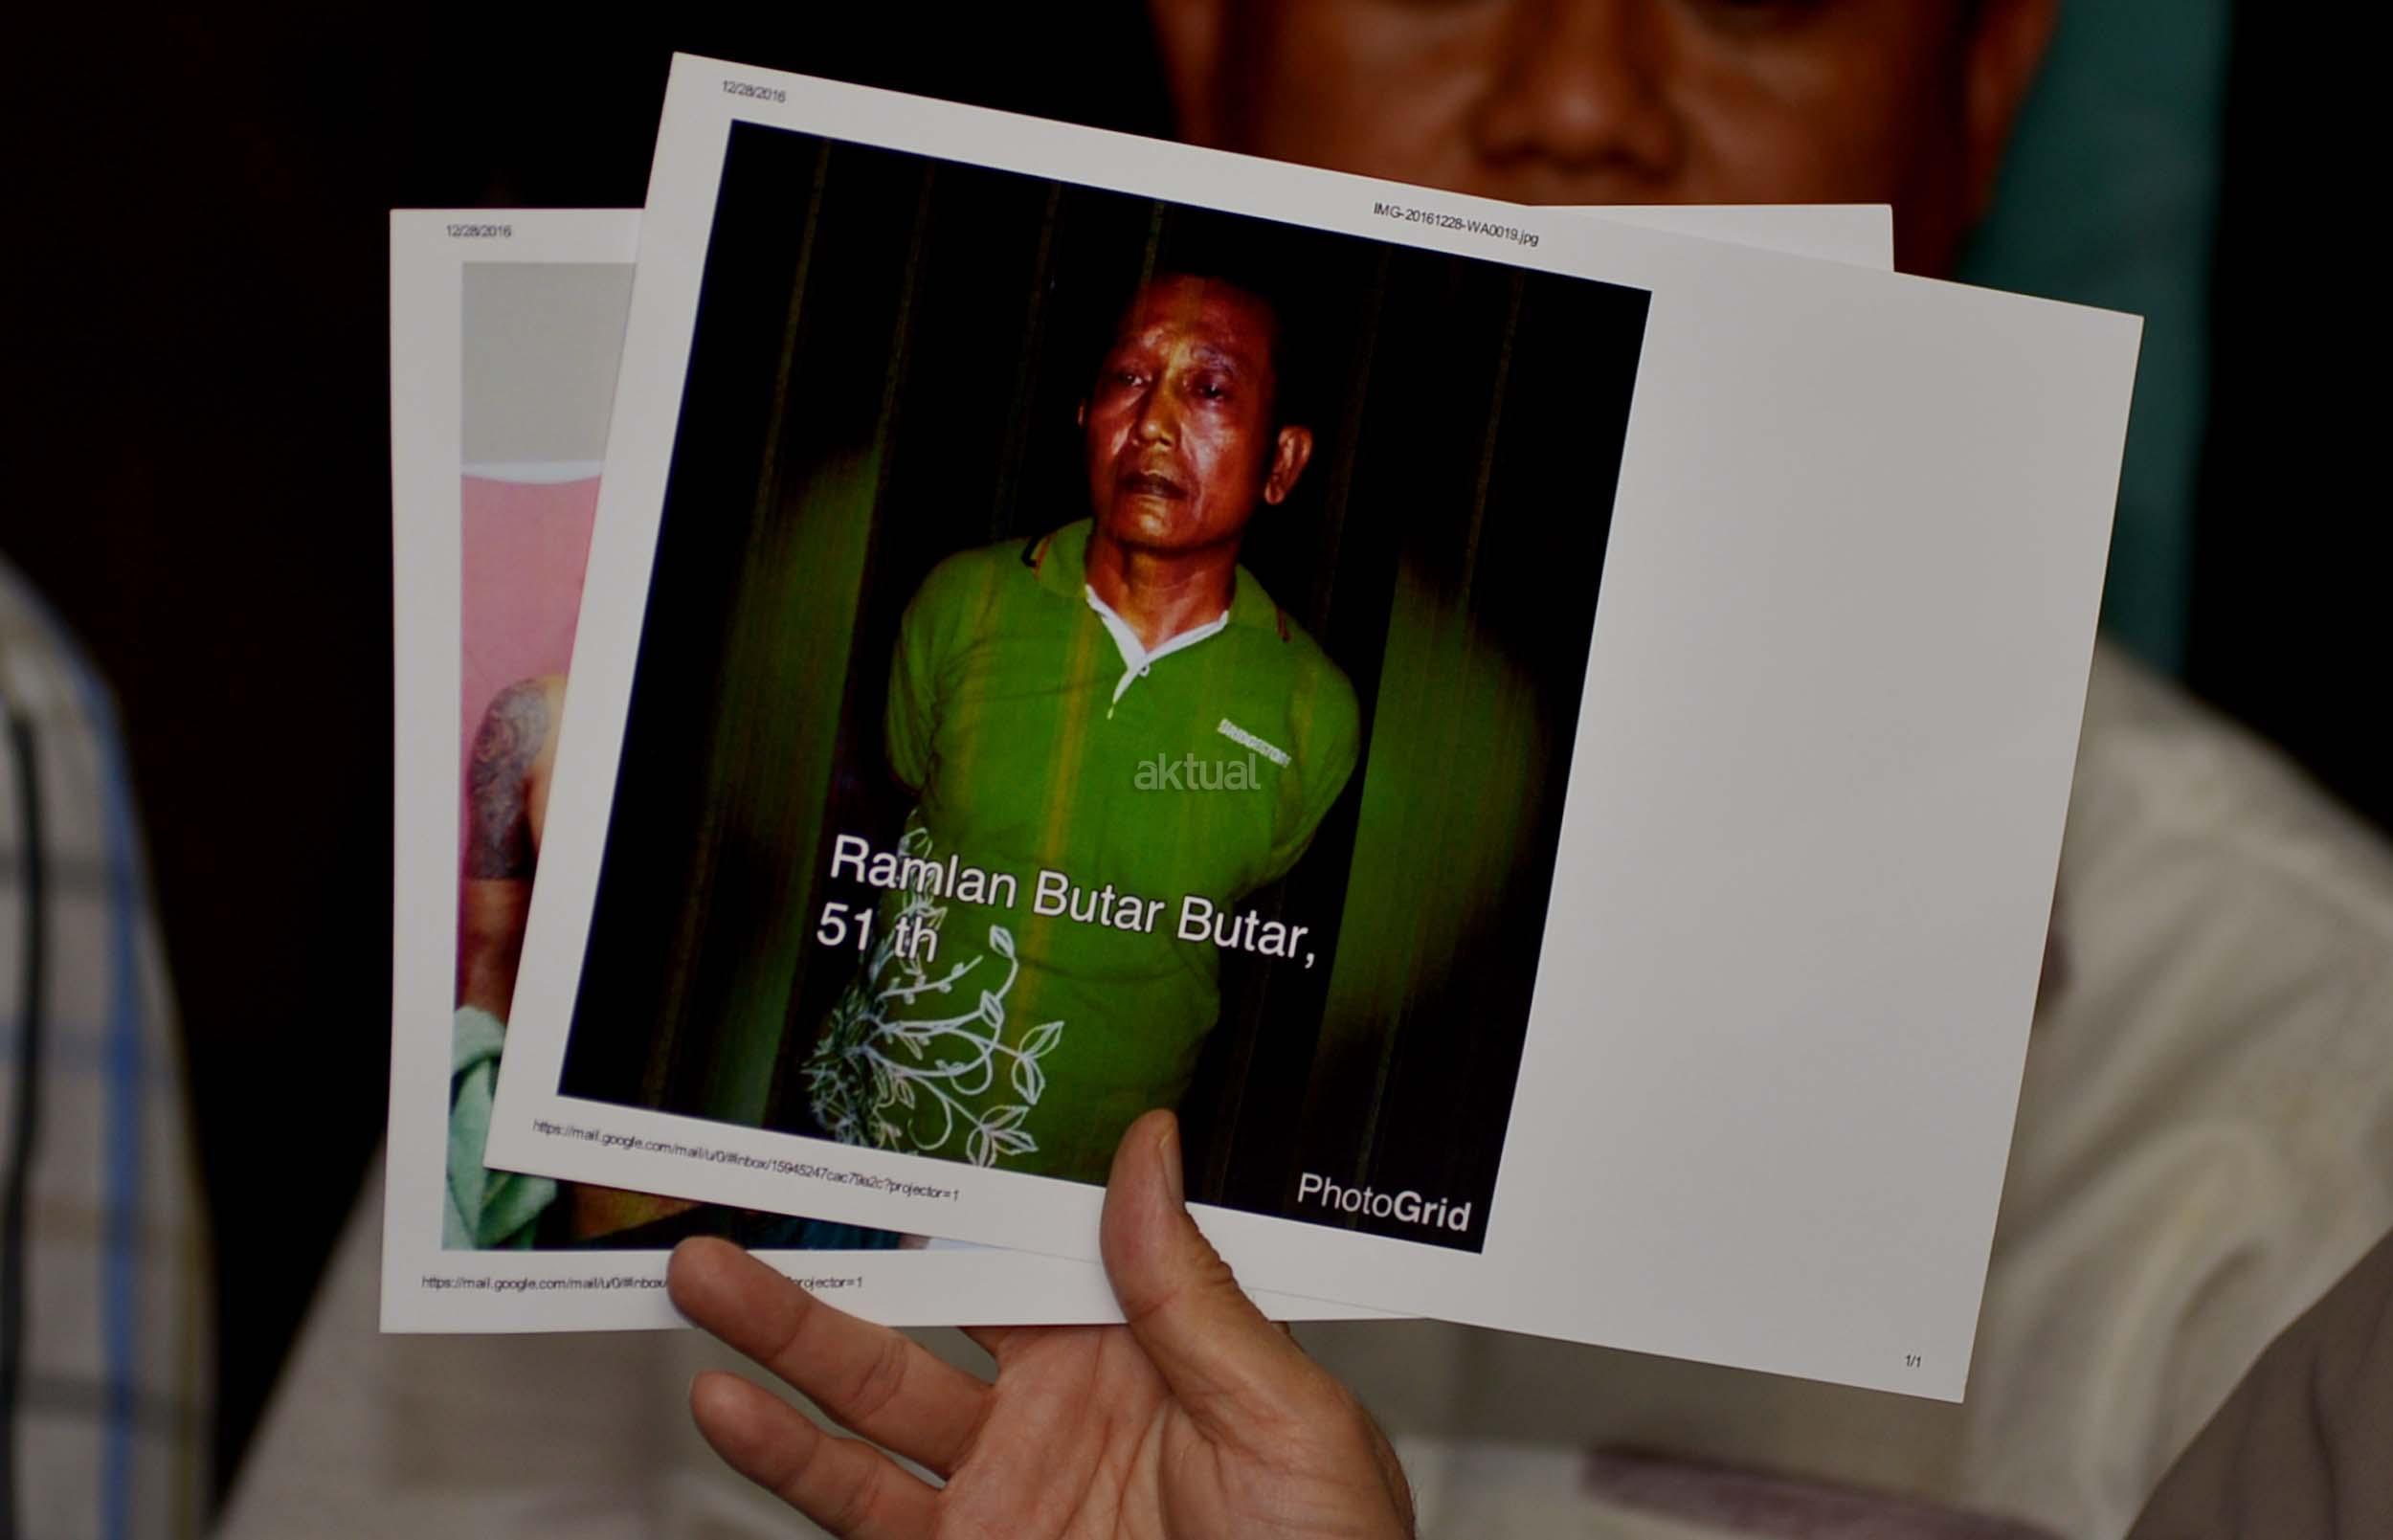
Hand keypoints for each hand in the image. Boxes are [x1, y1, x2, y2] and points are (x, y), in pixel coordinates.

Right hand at [667, 1110, 1413, 1537]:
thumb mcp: (1286, 1414)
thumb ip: (1196, 1290)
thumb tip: (1150, 1154)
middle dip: (844, 1254)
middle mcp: (1063, 1412)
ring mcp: (1005, 1492)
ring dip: (784, 1340)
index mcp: (1151, 1352)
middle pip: (929, 1311)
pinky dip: (785, 1457)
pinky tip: (735, 1409)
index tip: (899, 1137)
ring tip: (710, 1279)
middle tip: (765, 1193)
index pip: (1038, 1247)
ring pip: (868, 1398)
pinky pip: (857, 1502)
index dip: (966, 1195)